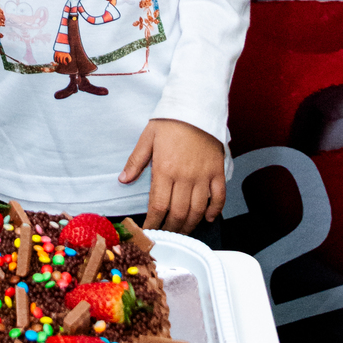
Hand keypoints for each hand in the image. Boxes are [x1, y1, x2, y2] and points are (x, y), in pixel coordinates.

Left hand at [118, 117, 225, 233]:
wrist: (197, 107)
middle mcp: (185, 177)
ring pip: (198, 210)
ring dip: (190, 224)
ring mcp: (203, 176)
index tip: (148, 231)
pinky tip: (207, 218)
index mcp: (165, 169)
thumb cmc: (169, 121)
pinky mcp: (217, 172)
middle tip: (165, 236)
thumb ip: (136, 161)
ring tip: (182, 231)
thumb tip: (123, 180)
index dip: (153, 223)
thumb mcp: (147, 138)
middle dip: (170, 229)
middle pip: (178, 213)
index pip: (158, 206)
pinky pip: (219, 198)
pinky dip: (214, 211)